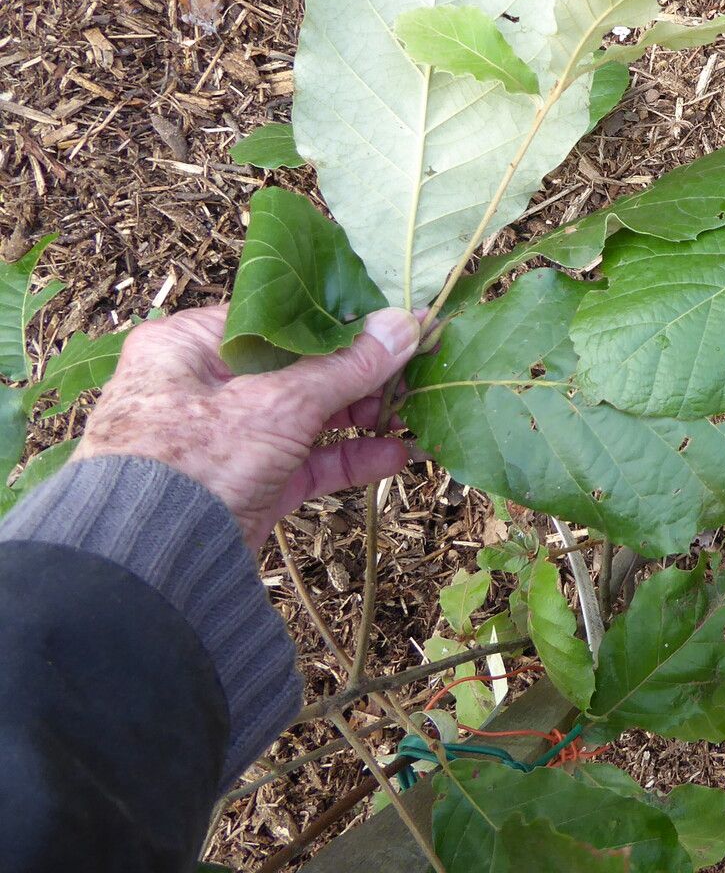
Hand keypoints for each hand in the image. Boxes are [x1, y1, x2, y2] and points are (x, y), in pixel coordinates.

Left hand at [75, 305, 422, 549]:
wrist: (152, 566)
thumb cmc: (198, 461)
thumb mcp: (280, 404)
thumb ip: (347, 366)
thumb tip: (406, 324)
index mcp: (187, 346)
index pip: (274, 318)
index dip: (335, 319)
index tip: (390, 322)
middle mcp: (202, 385)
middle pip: (297, 368)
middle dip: (359, 375)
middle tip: (412, 371)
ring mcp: (226, 438)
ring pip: (306, 416)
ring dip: (361, 417)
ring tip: (412, 414)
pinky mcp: (247, 484)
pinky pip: (305, 462)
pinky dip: (347, 458)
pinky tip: (396, 455)